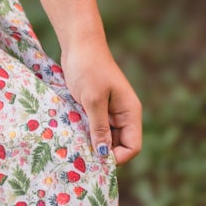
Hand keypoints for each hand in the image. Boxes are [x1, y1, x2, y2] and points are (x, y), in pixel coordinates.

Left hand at [60, 34, 141, 165]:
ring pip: (105, 139)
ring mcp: (109, 112)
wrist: (79, 44)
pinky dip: (85, 135)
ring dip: (93, 145)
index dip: (117, 158)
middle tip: (82, 159)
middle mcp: (122, 115)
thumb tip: (104, 155)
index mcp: (130, 112)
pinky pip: (94, 128)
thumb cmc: (89, 68)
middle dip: (103, 154)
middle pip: (119, 146)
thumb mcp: (93, 100)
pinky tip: (72, 137)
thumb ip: (99, 128)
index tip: (96, 160)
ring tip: (76, 149)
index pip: (132, 146)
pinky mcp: (96, 108)